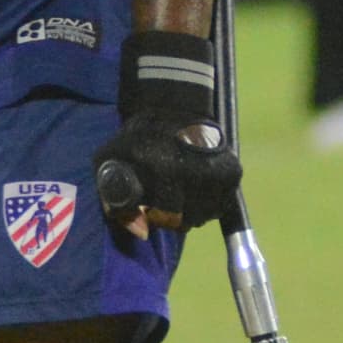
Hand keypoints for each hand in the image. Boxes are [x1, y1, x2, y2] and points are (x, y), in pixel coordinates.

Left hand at [94, 120, 239, 235]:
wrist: (175, 107)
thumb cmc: (136, 140)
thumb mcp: (109, 162)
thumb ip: (116, 202)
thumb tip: (142, 235)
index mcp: (160, 169)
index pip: (160, 218)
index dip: (150, 215)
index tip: (145, 200)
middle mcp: (192, 172)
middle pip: (181, 222)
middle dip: (168, 215)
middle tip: (162, 193)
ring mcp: (216, 173)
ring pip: (201, 217)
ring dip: (188, 210)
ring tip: (177, 186)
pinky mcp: (233, 173)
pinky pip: (217, 207)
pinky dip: (205, 202)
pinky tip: (193, 184)